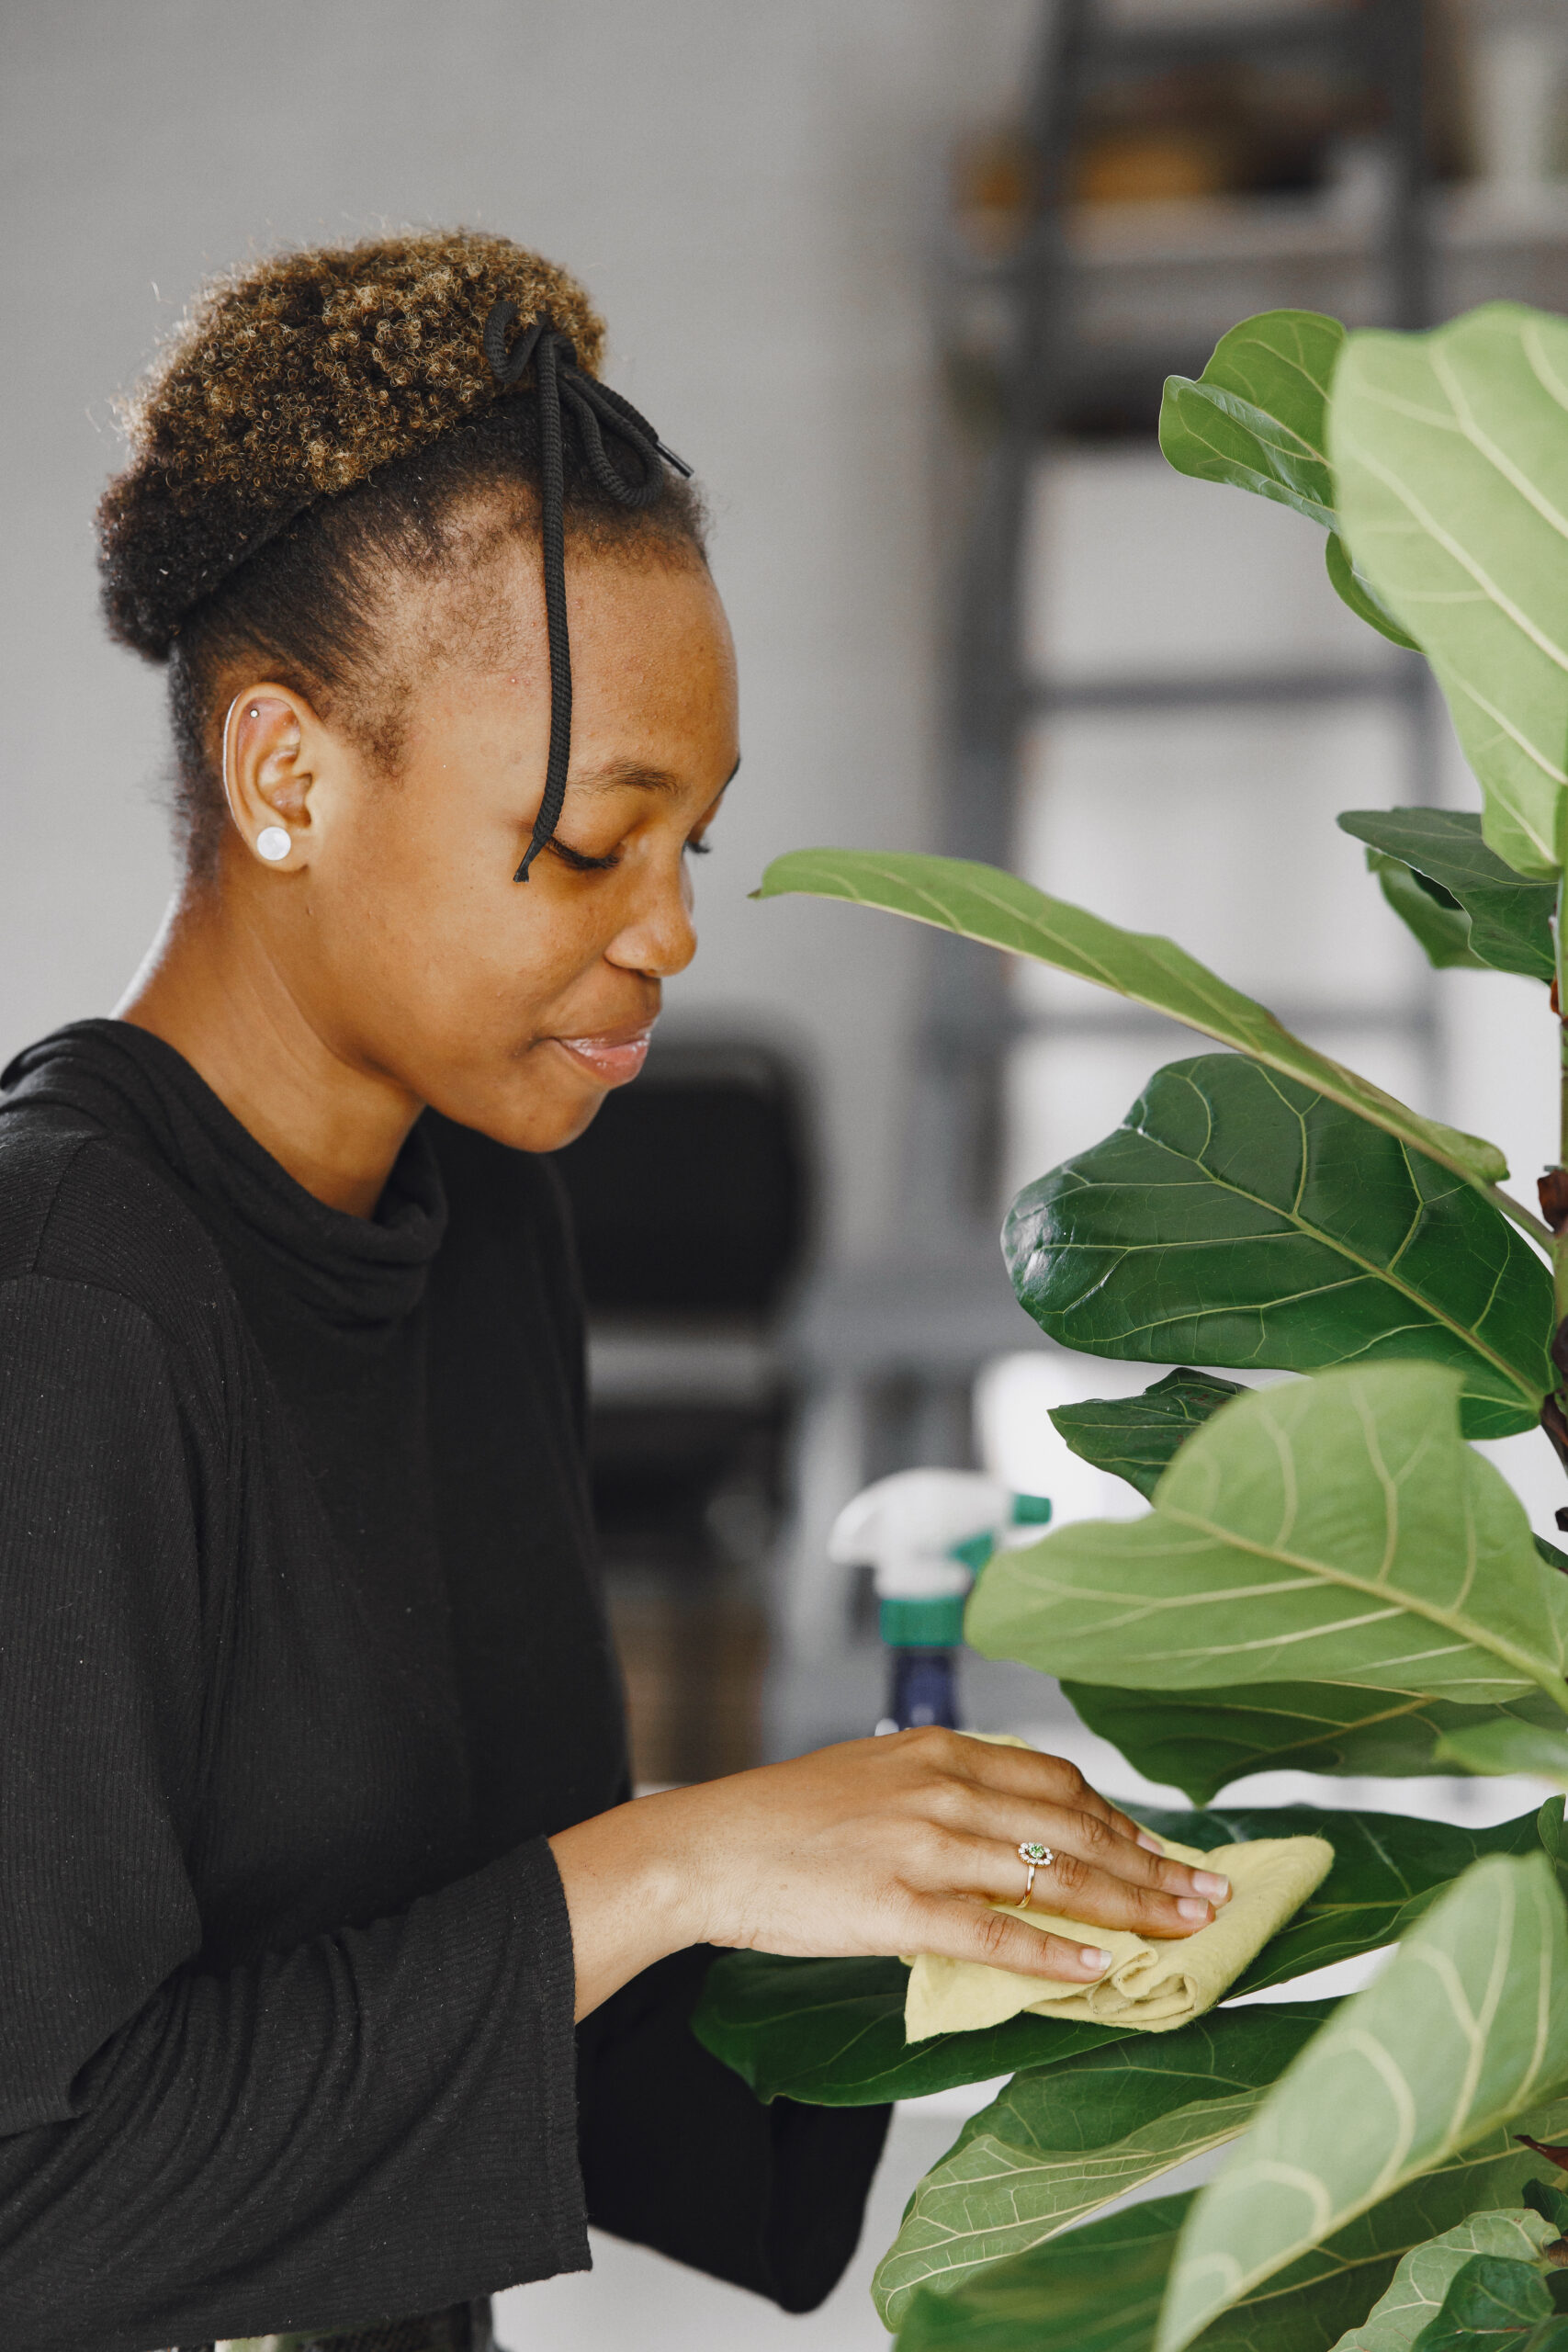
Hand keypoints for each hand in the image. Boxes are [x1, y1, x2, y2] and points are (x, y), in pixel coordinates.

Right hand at [547, 1727, 1230, 2022]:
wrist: (708, 1846)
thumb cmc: (786, 1819)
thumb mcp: (875, 1777)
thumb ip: (943, 1792)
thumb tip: (1009, 1829)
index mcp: (939, 1750)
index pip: (1057, 1780)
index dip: (1121, 1819)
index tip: (1167, 1849)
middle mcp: (941, 1788)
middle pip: (1074, 1826)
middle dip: (1153, 1864)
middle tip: (1212, 1894)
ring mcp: (922, 1846)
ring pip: (1051, 1875)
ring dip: (1130, 1905)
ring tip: (1185, 1929)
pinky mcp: (897, 1905)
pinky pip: (994, 1931)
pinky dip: (1054, 1950)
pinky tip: (1098, 1968)